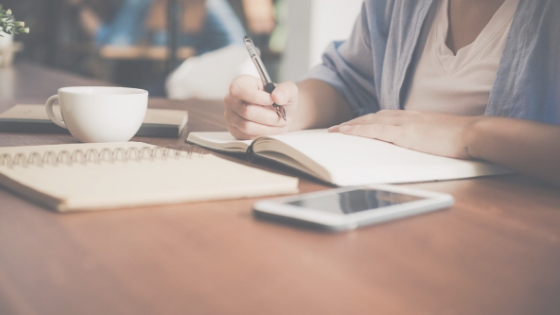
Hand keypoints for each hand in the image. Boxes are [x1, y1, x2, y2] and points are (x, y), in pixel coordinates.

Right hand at [224, 75, 297, 139]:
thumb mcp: (287, 90)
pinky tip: (272, 130)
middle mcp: (231, 99)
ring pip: (247, 126)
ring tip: (280, 125)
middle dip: (269, 117)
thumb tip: (277, 97)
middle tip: (283, 118)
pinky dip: (263, 135)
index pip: (240, 90)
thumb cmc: (279, 99)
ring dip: (268, 128)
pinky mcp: (234, 130)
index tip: (272, 101)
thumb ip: (285, 90)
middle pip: (247, 111)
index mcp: (241, 84)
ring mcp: (231, 116)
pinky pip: (247, 136)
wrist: (279, 112)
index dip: (258, 97)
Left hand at [328, 110, 484, 158]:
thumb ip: (424, 138)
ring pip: (369, 121)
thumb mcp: (436, 136)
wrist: (473, 133)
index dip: (367, 121)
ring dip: (350, 126)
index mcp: (413, 117)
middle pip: (373, 117)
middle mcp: (405, 116)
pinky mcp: (404, 133)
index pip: (384, 117)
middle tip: (337, 128)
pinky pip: (375, 130)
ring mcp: (404, 123)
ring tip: (334, 131)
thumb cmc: (460, 138)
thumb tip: (418, 145)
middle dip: (354, 122)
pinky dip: (357, 130)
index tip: (355, 125)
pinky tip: (344, 131)